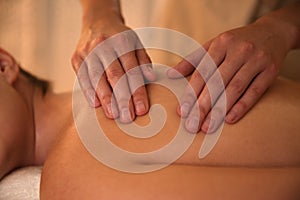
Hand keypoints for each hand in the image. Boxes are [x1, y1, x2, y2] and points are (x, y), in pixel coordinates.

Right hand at [72, 20, 155, 122]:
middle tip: (128, 118)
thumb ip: (143, 61)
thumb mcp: (136, 43)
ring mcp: (88, 51)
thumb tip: (150, 78)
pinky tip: (96, 105)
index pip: (131, 71)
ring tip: (114, 116)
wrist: (97, 21)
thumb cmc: (120, 38)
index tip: (142, 109)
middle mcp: (103, 45)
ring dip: (105, 99)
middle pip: (114, 76)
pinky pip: (82, 78)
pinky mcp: (76, 58)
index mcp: (122, 41)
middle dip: (122, 99)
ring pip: (97, 79)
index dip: (137, 91)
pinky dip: (89, 92)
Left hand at [167, 20, 289, 132]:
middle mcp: (239, 50)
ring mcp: (256, 60)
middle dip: (203, 106)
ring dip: (219, 110)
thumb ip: (192, 61)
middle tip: (192, 125)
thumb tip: (170, 74)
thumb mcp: (213, 45)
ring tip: (207, 127)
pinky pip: (254, 92)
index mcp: (221, 44)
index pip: (203, 72)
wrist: (272, 32)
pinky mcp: (271, 71)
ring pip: (234, 89)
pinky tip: (229, 120)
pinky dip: (242, 106)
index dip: (191, 93)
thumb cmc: (236, 43)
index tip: (182, 112)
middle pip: (217, 82)